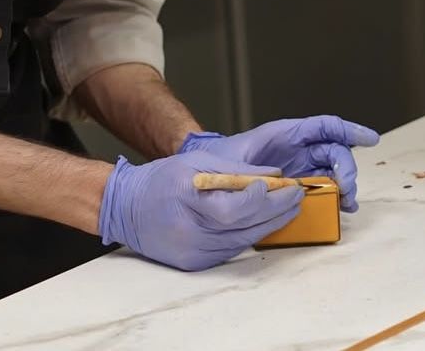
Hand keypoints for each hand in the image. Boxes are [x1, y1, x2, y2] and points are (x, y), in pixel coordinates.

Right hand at [99, 151, 303, 270]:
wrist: (127, 208)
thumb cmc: (162, 179)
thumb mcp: (195, 162)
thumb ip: (234, 169)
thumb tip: (272, 176)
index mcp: (187, 201)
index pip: (233, 208)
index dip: (261, 200)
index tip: (283, 186)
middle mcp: (190, 232)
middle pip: (244, 227)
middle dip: (276, 211)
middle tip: (297, 195)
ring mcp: (193, 252)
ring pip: (243, 241)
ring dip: (269, 224)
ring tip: (289, 207)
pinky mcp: (195, 264)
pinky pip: (231, 249)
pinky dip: (249, 234)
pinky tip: (264, 221)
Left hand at [179, 116, 379, 212]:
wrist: (209, 178)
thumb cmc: (221, 162)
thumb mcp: (233, 162)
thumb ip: (254, 172)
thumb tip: (282, 184)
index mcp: (286, 134)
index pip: (323, 126)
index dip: (349, 129)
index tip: (371, 139)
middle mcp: (298, 149)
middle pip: (334, 151)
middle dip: (347, 167)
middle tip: (347, 187)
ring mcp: (300, 168)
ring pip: (333, 171)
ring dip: (345, 185)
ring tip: (347, 201)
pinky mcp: (299, 187)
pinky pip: (323, 190)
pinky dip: (336, 197)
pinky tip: (342, 208)